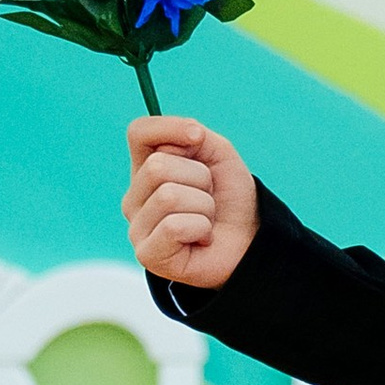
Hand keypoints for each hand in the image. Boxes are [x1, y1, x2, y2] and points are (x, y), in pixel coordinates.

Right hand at [125, 115, 257, 289]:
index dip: (170, 129)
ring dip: (204, 206)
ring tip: (207, 219)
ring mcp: (137, 228)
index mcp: (145, 168)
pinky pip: (174, 226)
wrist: (249, 239)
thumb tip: (191, 134)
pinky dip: (201, 228)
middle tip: (208, 196)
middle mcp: (135, 198)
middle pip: (158, 166)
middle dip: (199, 178)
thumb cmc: (228, 198)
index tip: (198, 139)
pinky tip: (202, 239)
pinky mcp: (147, 255)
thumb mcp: (218, 154)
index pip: (138, 132)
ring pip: (169, 196)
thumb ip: (197, 136)